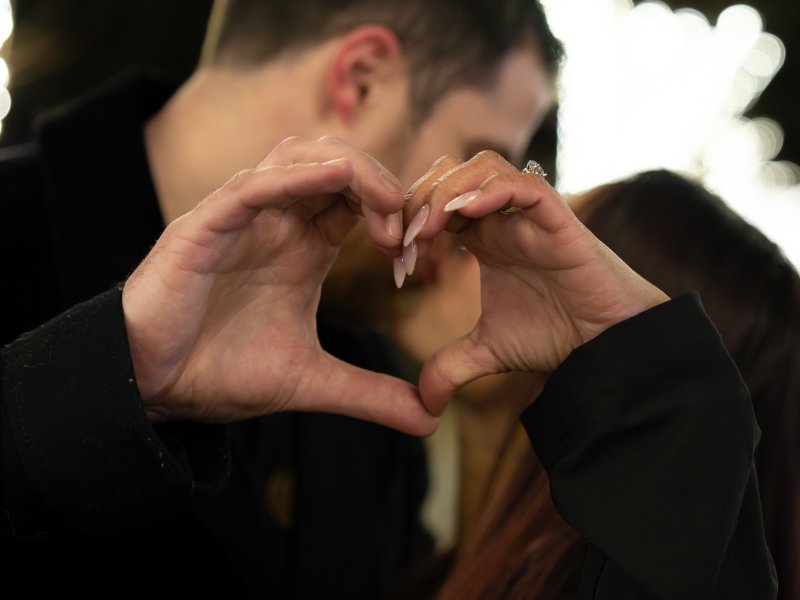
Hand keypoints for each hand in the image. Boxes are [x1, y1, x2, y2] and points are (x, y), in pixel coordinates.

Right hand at [122, 136, 436, 435]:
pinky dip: (294, 176)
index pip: (357, 200)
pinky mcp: (204, 227)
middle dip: (380, 182)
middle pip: (335, 164)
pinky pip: (253, 185)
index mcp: (303, 247)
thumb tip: (429, 420)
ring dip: (348, 169)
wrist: (153, 389)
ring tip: (385, 203)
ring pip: (296, 157)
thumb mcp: (311, 382)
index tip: (417, 251)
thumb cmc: (220, 373)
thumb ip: (370, 395)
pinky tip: (335, 177)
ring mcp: (240, 220)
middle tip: (408, 224)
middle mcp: (275, 224)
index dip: (394, 211)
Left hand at [403, 152, 668, 414]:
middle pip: (449, 175)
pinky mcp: (559, 220)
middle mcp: (503, 218)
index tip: (396, 266)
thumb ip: (450, 367)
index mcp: (482, 238)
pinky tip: (466, 214)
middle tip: (403, 245)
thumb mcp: (487, 352)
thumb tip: (424, 404)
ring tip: (430, 230)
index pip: (433, 205)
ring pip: (483, 167)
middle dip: (418, 202)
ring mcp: (530, 215)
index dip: (407, 225)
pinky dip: (493, 190)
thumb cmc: (556, 336)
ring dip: (447, 191)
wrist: (607, 345)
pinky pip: (525, 184)